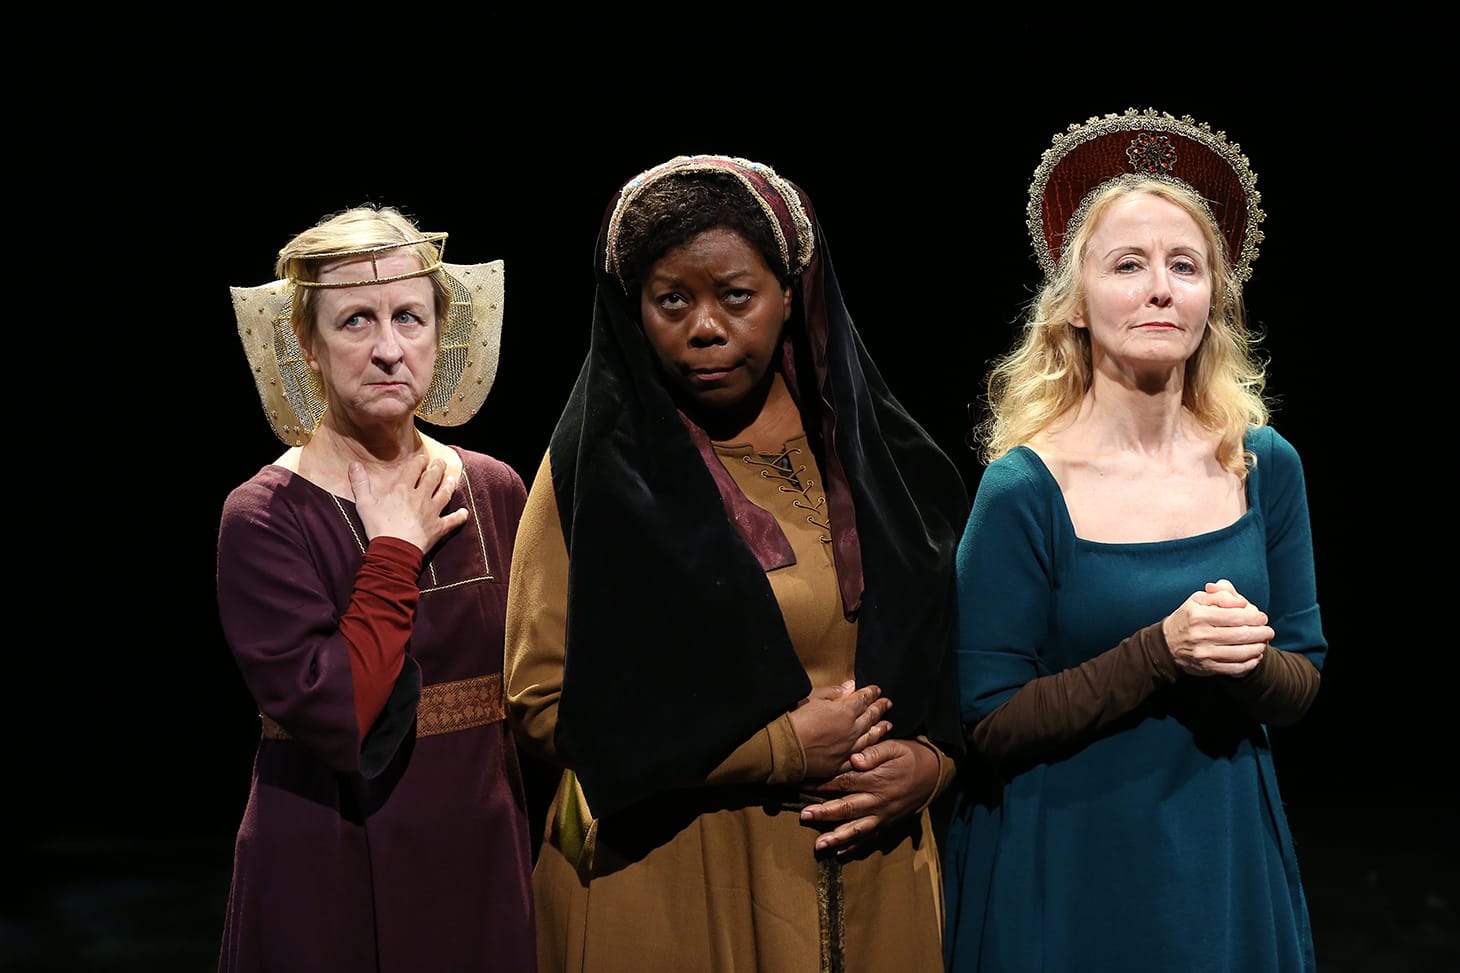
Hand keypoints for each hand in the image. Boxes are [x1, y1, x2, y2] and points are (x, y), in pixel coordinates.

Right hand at [349, 455, 469, 552]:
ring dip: (449, 485)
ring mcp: (432, 512)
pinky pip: (452, 521)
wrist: (393, 550)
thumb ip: (360, 483)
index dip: (419, 461)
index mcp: (403, 489)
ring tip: (453, 478)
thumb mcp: (364, 503)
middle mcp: (421, 497)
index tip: (423, 457)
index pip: (414, 470)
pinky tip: (465, 513)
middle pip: (432, 478)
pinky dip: (460, 517)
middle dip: (438, 468)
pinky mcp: (438, 528)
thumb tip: (354, 464)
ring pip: (444, 494)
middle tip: (441, 462)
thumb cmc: (378, 527)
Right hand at [788, 681, 891, 779]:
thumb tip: (850, 686)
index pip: (863, 699)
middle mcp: (851, 730)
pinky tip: (872, 747)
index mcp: (845, 711)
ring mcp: (847, 749)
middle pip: (870, 717)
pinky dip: (867, 750)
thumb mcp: (812, 698)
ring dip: (880, 729)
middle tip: (887, 703)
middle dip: (880, 708)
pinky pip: (858, 756)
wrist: (782, 748)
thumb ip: (834, 692)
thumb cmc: (794, 719)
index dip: (871, 693)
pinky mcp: (839, 764)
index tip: (877, 690)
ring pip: (869, 738)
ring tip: (888, 725)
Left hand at [799, 738, 938, 853]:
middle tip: (804, 816)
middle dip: (824, 813)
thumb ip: (874, 752)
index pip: (844, 782)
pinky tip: (839, 853)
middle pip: (847, 808)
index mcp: (876, 780)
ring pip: (857, 829)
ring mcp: (883, 816)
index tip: (803, 784)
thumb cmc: (908, 756)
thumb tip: (854, 759)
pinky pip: (870, 838)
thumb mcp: (894, 747)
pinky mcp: (887, 825)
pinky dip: (855, 847)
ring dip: (837, 837)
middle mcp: (878, 801)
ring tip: (819, 844)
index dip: (822, 784)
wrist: (933, 774)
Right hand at [1162, 578, 1272, 676]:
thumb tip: (1241, 602)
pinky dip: (1249, 663)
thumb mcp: (1197, 600)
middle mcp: (1200, 635)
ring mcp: (1204, 653)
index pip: (1235, 616)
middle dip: (1260, 634)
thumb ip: (1220, 596)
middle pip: (1240, 635)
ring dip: (1257, 648)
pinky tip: (1255, 657)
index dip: (1253, 617)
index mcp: (1199, 615)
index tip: (1263, 618)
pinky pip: (1234, 668)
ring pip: (1240, 653)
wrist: (1166, 645)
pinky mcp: (1207, 667)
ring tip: (1263, 643)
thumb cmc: (1187, 619)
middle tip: (1269, 632)